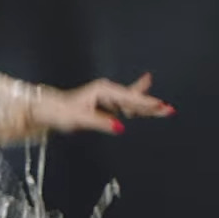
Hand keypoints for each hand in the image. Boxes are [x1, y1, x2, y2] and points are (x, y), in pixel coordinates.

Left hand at [47, 73, 175, 134]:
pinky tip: (146, 106)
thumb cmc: (62, 112)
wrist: (49, 110)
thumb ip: (102, 122)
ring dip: (146, 106)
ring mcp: (107, 97)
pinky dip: (136, 107)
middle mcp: (107, 91)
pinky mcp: (106, 105)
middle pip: (134, 98)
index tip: (159, 106)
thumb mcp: (81, 119)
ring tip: (163, 108)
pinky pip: (125, 106)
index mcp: (103, 91)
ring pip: (132, 102)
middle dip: (151, 104)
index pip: (129, 98)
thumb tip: (120, 126)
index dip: (145, 104)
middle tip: (168, 108)